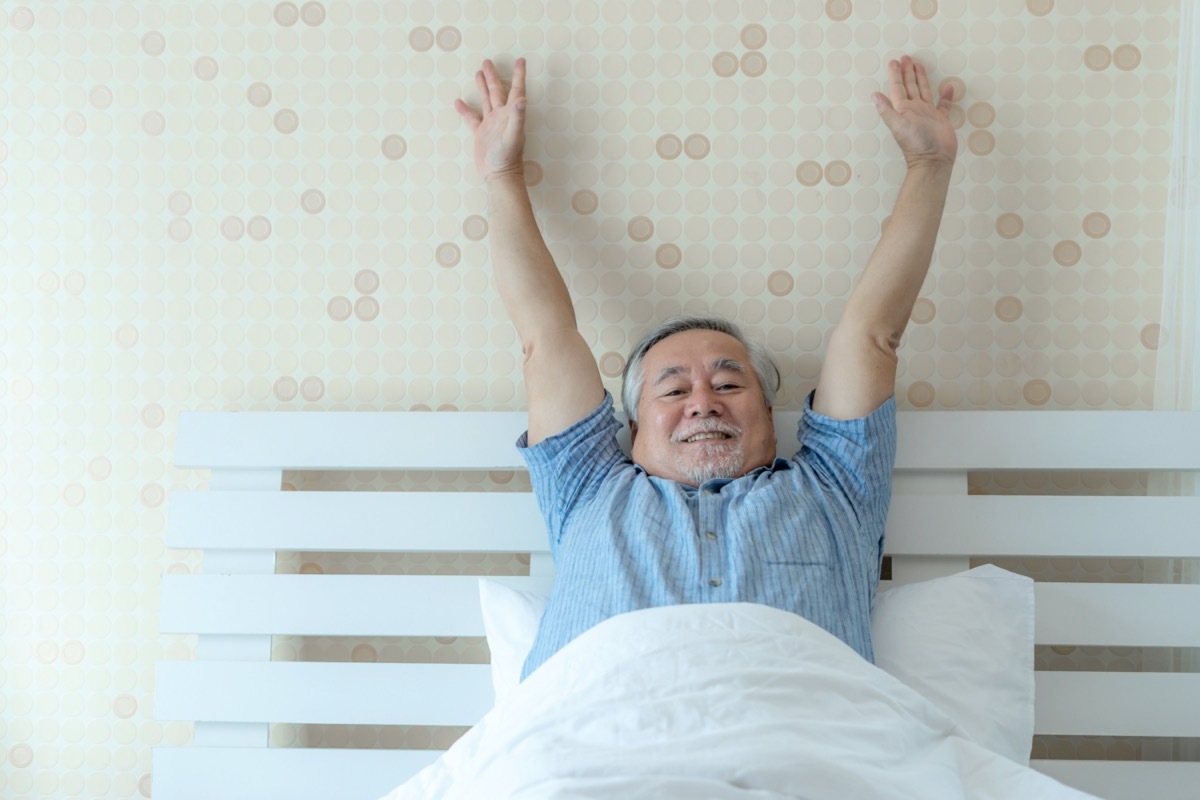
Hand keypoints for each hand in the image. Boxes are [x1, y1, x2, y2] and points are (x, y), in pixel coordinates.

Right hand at [453, 57, 527, 181]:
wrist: (499, 174)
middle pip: (497, 91)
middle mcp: (501, 116)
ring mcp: (491, 124)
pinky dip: (465, 110)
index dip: (518, 76)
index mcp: (511, 114)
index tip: (521, 61)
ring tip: (478, 73)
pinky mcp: (480, 133)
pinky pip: (472, 118)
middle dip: (493, 76)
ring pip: (486, 100)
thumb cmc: (509, 157)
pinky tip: (459, 102)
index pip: (516, 90)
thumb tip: (522, 100)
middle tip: (487, 62)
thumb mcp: (513, 135)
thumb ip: (518, 117)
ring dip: (482, 87)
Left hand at [873, 55, 957, 169]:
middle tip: (906, 57)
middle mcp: (914, 109)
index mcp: (903, 109)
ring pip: (924, 91)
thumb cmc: (916, 144)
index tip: (894, 61)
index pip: (897, 87)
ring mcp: (927, 114)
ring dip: (921, 78)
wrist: (934, 159)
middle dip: (907, 72)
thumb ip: (887, 110)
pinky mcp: (940, 119)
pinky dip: (945, 96)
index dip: (895, 74)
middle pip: (910, 86)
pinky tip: (947, 87)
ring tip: (919, 65)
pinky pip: (943, 104)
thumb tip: (874, 96)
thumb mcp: (898, 125)